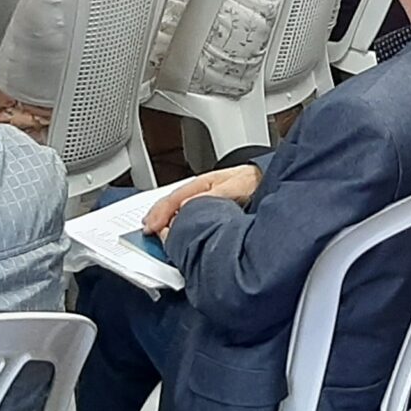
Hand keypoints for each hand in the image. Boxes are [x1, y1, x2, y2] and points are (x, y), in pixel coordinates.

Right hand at [143, 164, 262, 235]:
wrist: (264, 180)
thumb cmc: (251, 182)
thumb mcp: (233, 188)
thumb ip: (212, 197)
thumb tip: (188, 206)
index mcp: (202, 184)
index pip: (175, 198)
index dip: (162, 213)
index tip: (153, 226)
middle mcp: (199, 190)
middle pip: (170, 202)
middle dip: (156, 215)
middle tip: (146, 230)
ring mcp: (201, 196)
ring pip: (175, 205)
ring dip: (163, 217)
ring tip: (153, 228)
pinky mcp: (207, 204)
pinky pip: (184, 211)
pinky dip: (174, 219)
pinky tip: (171, 226)